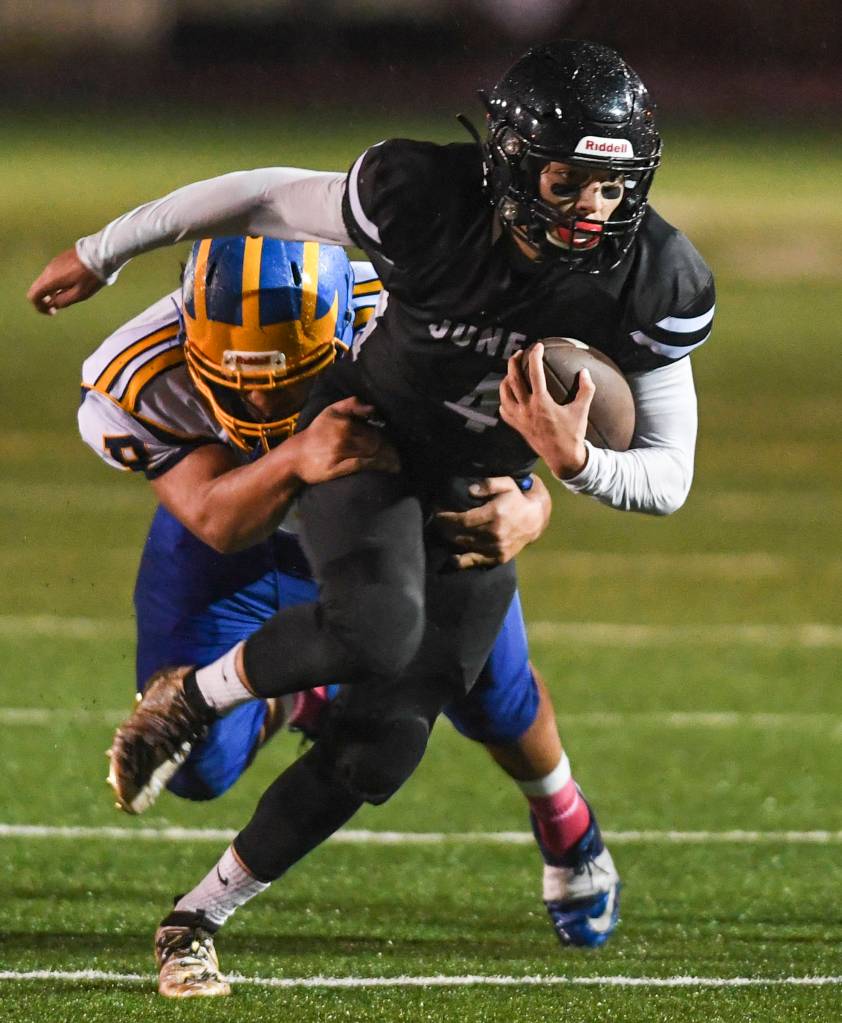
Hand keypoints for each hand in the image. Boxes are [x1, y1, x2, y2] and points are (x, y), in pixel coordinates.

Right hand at [27, 247, 104, 314]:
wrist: (101, 255)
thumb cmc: (91, 277)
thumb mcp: (80, 294)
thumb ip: (63, 301)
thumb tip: (53, 304)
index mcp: (51, 280)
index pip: (34, 295)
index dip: (40, 307)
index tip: (52, 312)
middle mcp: (48, 270)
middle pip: (37, 288)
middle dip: (44, 300)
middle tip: (57, 306)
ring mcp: (53, 263)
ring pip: (44, 280)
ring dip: (50, 291)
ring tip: (66, 296)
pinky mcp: (60, 259)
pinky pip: (51, 274)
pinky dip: (55, 283)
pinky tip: (69, 285)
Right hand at [290, 396, 399, 483]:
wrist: (295, 456)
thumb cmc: (316, 433)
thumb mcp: (329, 411)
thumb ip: (351, 404)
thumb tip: (373, 408)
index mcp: (343, 422)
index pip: (373, 429)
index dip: (386, 437)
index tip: (395, 443)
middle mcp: (343, 435)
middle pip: (375, 442)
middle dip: (390, 448)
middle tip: (399, 455)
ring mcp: (340, 452)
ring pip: (373, 453)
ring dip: (389, 458)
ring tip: (399, 463)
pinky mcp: (338, 467)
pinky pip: (364, 464)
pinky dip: (380, 465)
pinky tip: (391, 468)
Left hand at [435, 474, 551, 569]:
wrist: (535, 519)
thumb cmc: (517, 498)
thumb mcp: (507, 483)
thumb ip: (489, 484)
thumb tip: (470, 491)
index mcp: (494, 515)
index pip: (462, 519)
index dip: (446, 517)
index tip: (436, 512)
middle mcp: (494, 534)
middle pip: (460, 533)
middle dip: (445, 527)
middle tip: (436, 521)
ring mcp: (497, 548)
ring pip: (466, 546)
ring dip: (451, 539)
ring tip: (442, 531)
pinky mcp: (499, 557)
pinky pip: (476, 561)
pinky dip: (462, 561)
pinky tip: (452, 558)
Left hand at [499, 342, 594, 477]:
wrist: (563, 458)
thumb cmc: (573, 434)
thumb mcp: (582, 410)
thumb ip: (586, 389)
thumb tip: (585, 372)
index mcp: (541, 402)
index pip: (535, 372)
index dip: (535, 356)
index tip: (538, 346)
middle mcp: (526, 409)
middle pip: (513, 379)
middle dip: (514, 363)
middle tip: (519, 353)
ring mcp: (519, 418)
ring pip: (504, 394)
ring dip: (506, 380)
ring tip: (511, 372)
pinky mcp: (517, 427)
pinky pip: (504, 410)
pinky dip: (504, 400)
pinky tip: (509, 396)